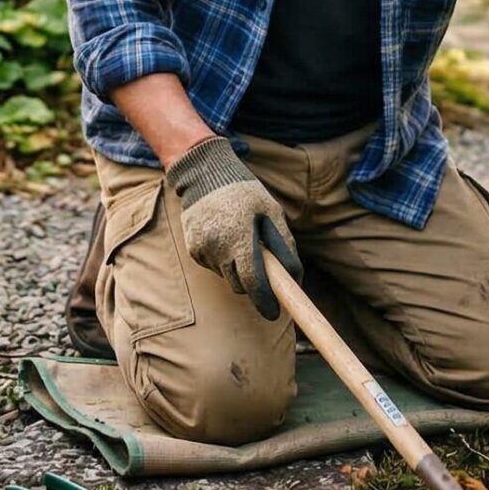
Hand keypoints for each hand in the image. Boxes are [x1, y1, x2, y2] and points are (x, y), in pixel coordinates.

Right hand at [164, 136, 301, 319]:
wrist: (205, 175)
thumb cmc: (245, 192)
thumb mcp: (272, 212)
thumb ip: (285, 246)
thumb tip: (296, 278)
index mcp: (240, 235)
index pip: (253, 280)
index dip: (265, 300)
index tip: (274, 314)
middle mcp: (217, 245)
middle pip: (240, 284)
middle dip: (254, 284)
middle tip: (264, 267)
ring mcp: (202, 249)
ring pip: (227, 277)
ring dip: (238, 269)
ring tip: (241, 240)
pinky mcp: (193, 250)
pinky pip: (215, 267)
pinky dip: (224, 261)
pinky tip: (225, 237)